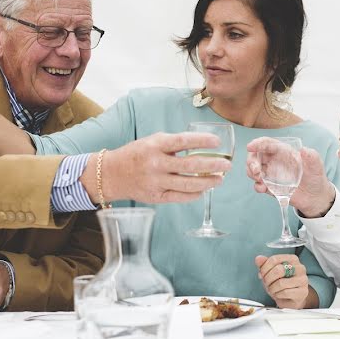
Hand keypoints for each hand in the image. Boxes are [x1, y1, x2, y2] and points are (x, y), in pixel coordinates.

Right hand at [99, 132, 230, 203]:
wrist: (112, 174)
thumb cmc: (137, 154)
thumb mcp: (153, 141)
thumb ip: (174, 143)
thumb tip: (202, 144)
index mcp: (156, 145)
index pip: (183, 141)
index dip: (202, 141)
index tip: (217, 142)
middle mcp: (156, 164)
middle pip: (190, 165)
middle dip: (213, 165)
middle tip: (227, 165)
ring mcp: (156, 182)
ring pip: (188, 184)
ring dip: (208, 182)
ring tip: (220, 179)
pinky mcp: (156, 197)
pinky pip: (180, 197)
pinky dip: (195, 194)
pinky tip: (204, 190)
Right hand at [246, 138, 334, 217]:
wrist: (316, 197)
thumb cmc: (316, 177)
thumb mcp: (317, 165)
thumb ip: (312, 156)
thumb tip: (304, 149)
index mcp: (284, 152)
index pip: (268, 144)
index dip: (258, 143)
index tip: (250, 147)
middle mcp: (275, 161)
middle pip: (256, 156)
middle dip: (251, 161)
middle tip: (256, 170)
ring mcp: (271, 174)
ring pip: (253, 169)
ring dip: (252, 173)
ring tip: (260, 179)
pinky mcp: (271, 187)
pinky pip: (258, 184)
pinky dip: (257, 186)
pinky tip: (262, 188)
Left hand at [255, 254, 311, 308]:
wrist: (290, 299)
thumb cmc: (281, 284)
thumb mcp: (270, 272)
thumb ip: (264, 264)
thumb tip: (258, 258)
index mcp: (292, 259)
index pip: (274, 259)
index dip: (264, 268)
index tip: (262, 274)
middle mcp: (300, 268)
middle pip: (278, 270)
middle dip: (268, 279)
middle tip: (267, 283)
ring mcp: (303, 280)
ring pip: (281, 283)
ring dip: (272, 288)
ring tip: (273, 289)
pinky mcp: (303, 292)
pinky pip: (285, 293)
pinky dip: (278, 295)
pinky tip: (279, 294)